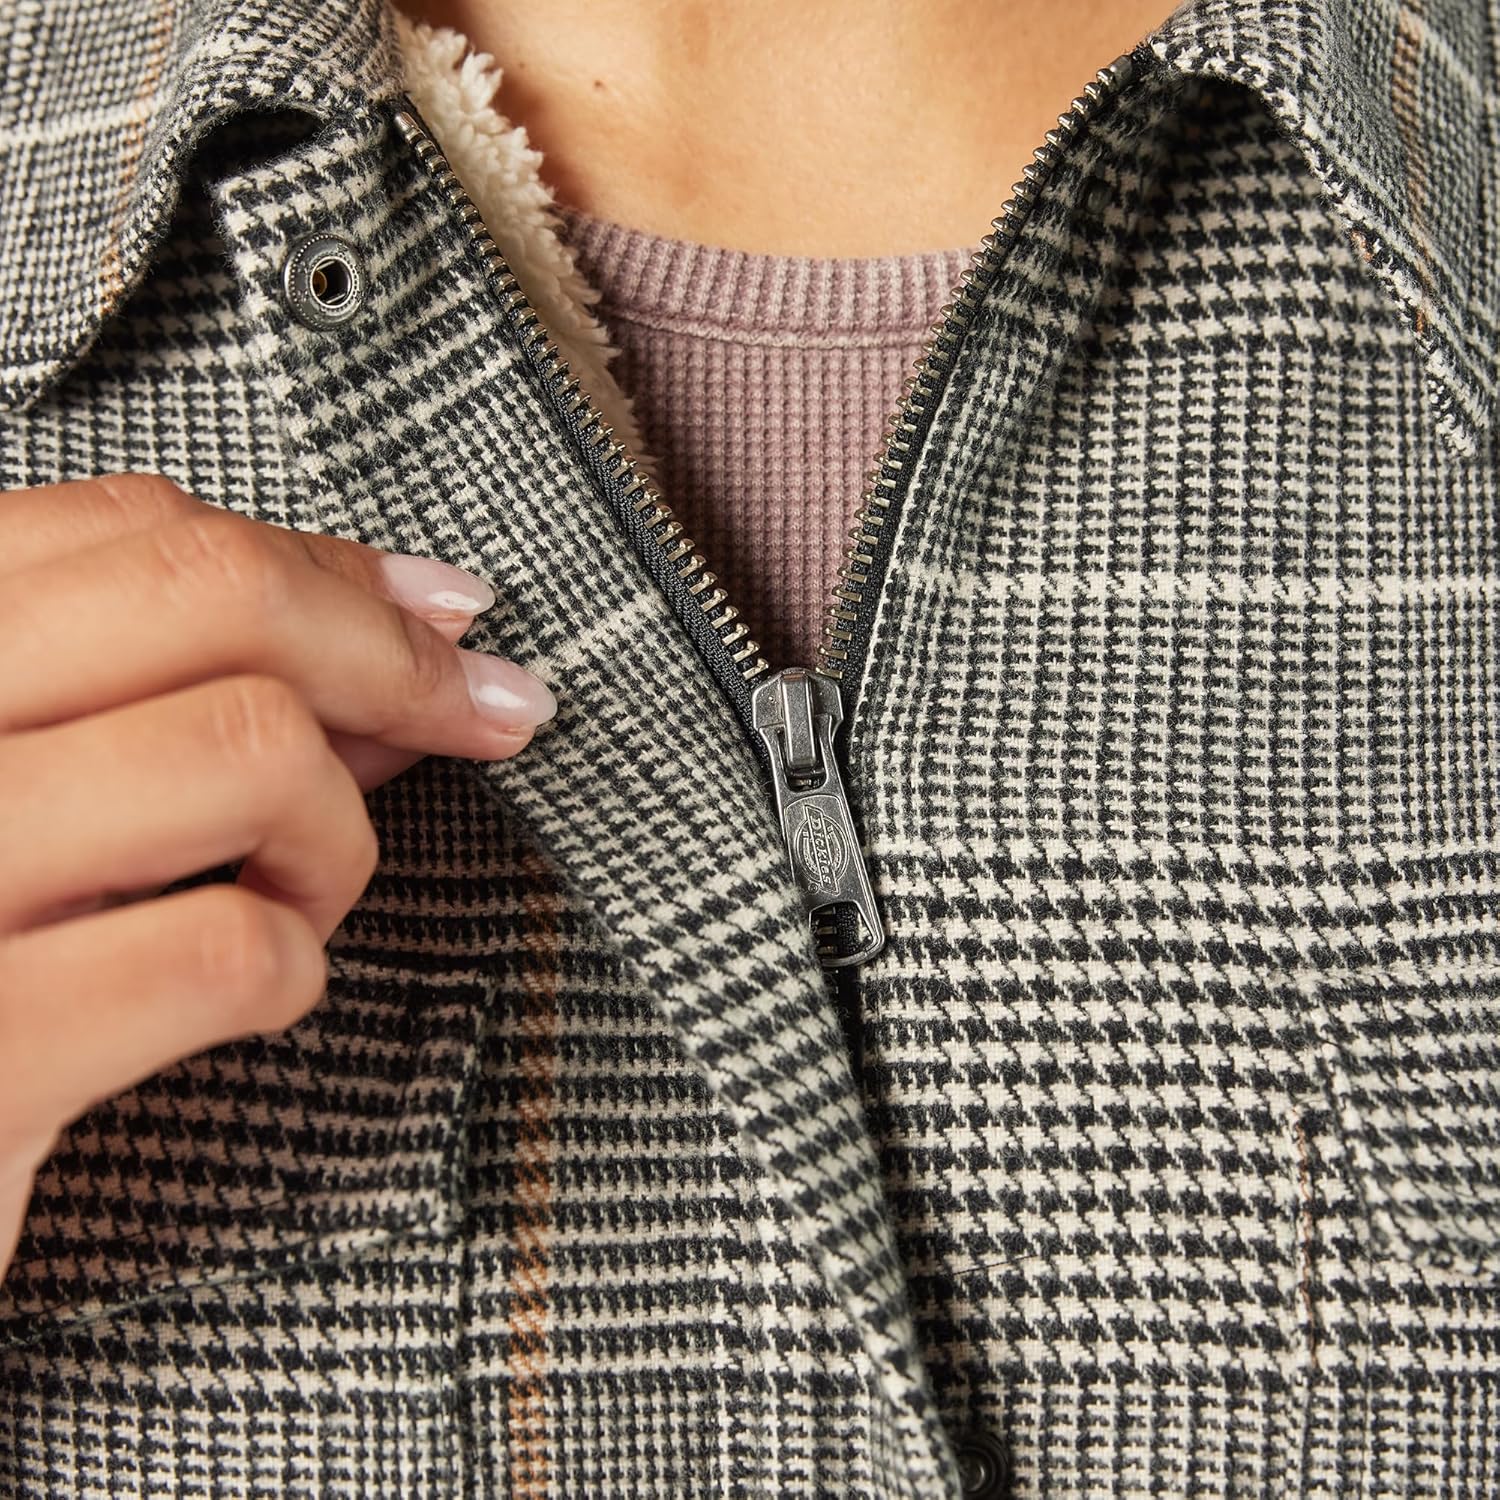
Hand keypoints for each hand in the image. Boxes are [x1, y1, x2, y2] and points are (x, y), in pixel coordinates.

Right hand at [0, 473, 556, 1279]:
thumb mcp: (41, 793)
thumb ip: (192, 701)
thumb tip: (402, 650)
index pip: (138, 530)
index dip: (326, 568)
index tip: (437, 612)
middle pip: (212, 593)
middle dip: (394, 656)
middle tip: (480, 714)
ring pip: (248, 745)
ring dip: (333, 831)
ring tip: (301, 894)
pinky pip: (231, 946)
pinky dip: (295, 964)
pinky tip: (262, 984)